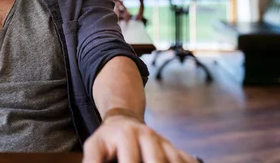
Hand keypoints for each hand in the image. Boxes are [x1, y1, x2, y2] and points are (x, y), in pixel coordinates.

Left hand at [83, 116, 197, 162]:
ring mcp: (163, 141)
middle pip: (157, 160)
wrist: (124, 121)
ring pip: (175, 160)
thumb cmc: (107, 140)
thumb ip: (93, 162)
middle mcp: (148, 135)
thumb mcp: (94, 147)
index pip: (131, 161)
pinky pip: (186, 160)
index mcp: (126, 135)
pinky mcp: (174, 148)